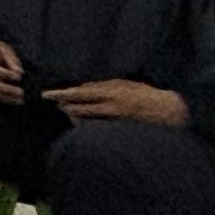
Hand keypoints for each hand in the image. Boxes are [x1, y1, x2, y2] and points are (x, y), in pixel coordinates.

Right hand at [0, 36, 25, 103]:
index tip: (19, 76)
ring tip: (22, 99)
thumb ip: (11, 60)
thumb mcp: (5, 49)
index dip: (4, 73)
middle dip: (6, 89)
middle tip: (21, 92)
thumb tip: (19, 72)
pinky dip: (7, 100)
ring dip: (7, 97)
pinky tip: (19, 101)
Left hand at [53, 77, 189, 126]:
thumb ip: (105, 85)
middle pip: (79, 108)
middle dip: (64, 106)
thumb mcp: (125, 84)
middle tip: (52, 103)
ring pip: (85, 120)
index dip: (62, 94)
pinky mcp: (117, 130)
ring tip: (65, 111)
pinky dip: (86, 126)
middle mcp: (110, 106)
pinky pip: (96, 129)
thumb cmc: (146, 95)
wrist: (168, 112)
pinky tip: (80, 124)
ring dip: (73, 116)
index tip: (47, 94)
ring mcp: (113, 120)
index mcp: (112, 91)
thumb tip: (84, 86)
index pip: (80, 92)